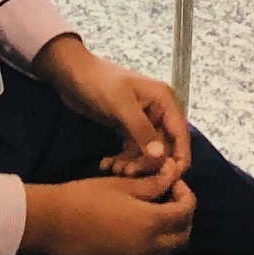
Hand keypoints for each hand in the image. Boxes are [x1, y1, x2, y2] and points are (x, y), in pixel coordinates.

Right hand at [20, 175, 195, 254]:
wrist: (52, 224)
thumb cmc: (86, 197)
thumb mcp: (122, 185)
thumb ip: (153, 184)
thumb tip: (173, 175)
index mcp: (150, 223)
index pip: (185, 212)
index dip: (186, 194)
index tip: (174, 181)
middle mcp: (147, 248)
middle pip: (182, 237)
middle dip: (184, 216)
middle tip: (171, 197)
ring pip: (168, 251)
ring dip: (171, 232)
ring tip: (157, 211)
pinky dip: (156, 244)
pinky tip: (140, 227)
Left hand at [34, 35, 192, 183]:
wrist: (73, 74)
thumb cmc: (100, 83)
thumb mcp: (122, 106)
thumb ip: (142, 131)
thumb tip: (161, 157)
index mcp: (165, 101)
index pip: (181, 135)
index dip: (178, 159)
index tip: (167, 180)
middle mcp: (158, 112)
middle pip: (165, 148)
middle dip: (148, 163)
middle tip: (128, 172)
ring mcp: (143, 121)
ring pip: (147, 152)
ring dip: (133, 164)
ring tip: (115, 169)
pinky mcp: (128, 128)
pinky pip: (132, 150)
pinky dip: (123, 160)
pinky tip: (108, 164)